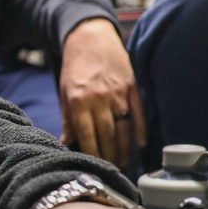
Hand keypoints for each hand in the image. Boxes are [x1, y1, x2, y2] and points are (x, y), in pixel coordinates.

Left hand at [59, 18, 145, 166]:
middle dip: (110, 157)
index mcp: (79, 101)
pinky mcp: (132, 86)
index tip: (95, 169)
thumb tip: (66, 144)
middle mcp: (99, 98)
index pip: (88, 136)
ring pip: (124, 128)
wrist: (90, 36)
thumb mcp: (65, 92)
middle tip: (113, 172)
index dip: (93, 155)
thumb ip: (68, 120)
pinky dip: (141, 128)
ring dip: (125, 148)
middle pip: (108, 136)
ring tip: (125, 164)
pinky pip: (139, 111)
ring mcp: (118, 92)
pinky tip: (142, 143)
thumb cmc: (75, 67)